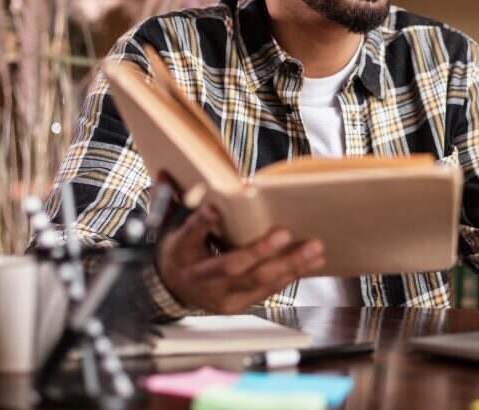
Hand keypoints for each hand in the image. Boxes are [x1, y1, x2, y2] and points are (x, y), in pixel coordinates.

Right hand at [154, 187, 324, 313]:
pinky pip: (267, 291)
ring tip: (313, 249)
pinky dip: (291, 276)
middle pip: (232, 266)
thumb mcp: (170, 226)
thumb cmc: (180, 252)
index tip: (213, 208)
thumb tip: (166, 173)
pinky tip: (310, 263)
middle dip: (260, 251)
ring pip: (257, 282)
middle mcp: (200, 278)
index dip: (202, 223)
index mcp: (182, 253)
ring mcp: (220, 296)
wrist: (173, 290)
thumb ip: (172, 201)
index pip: (190, 235)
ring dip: (289, 265)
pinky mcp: (237, 305)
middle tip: (285, 233)